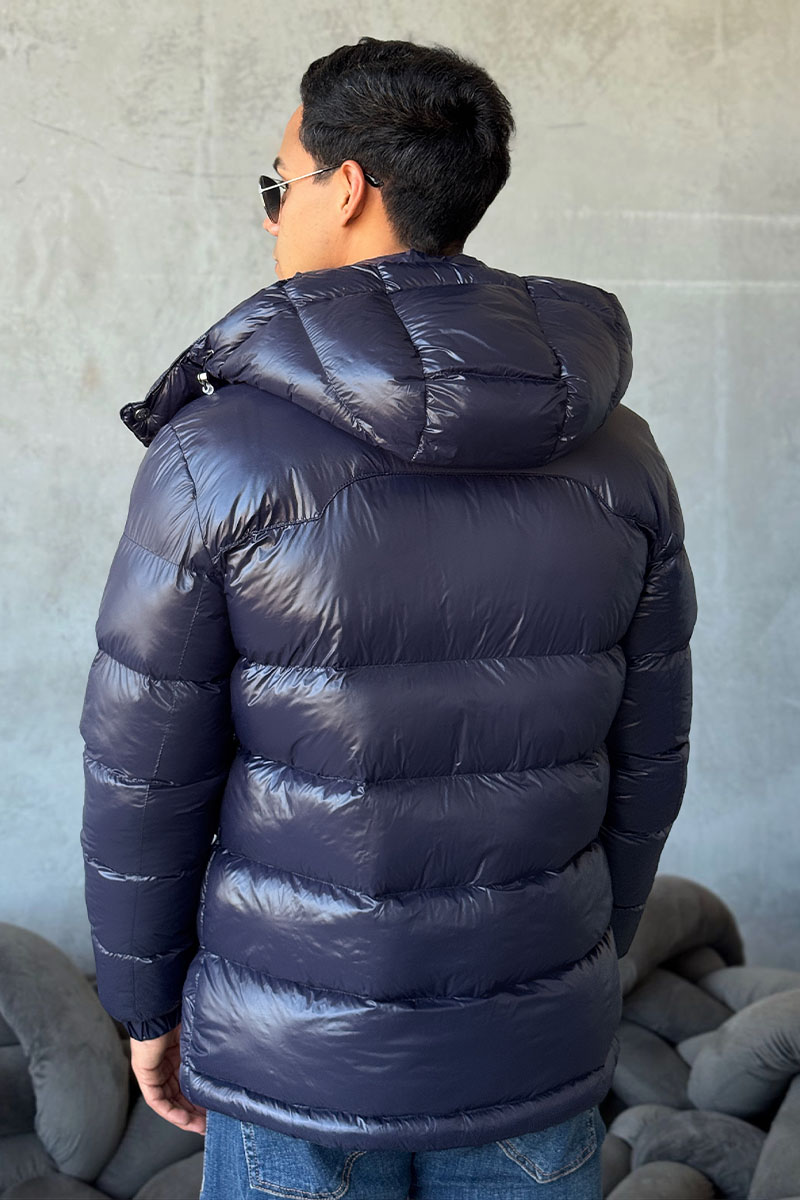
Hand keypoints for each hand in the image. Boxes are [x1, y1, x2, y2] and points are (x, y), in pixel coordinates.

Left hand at [129, 1020, 206, 1134]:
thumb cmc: (181, 1015)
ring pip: (170, 1103)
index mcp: (178, 1056)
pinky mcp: (146, 1076)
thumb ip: (208, 1052)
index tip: (216, 1109)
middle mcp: (166, 1067)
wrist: (161, 1009)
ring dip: (185, 1117)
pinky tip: (184, 1119)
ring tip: (200, 1127)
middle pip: (180, 1097)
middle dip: (195, 1113)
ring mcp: (155, 1073)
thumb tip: (234, 1058)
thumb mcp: (199, 1039)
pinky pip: (158, 1101)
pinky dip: (171, 1112)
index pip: (189, 1084)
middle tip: (211, 1124)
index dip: (201, 1099)